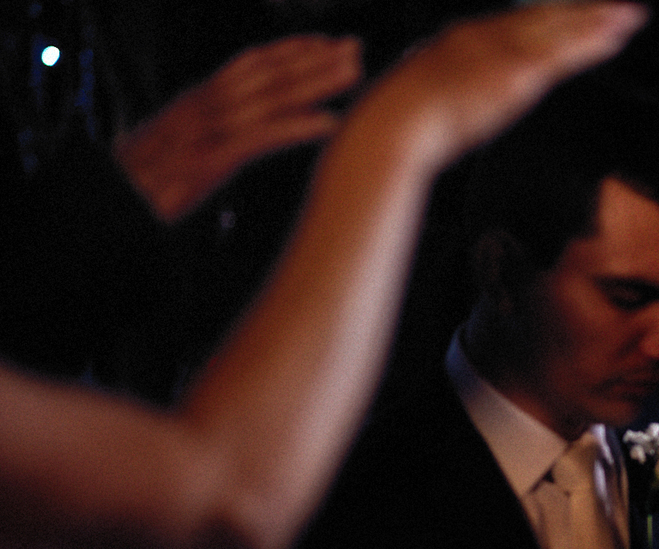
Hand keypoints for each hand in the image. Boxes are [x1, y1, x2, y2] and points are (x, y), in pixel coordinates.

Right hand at [114, 34, 363, 222]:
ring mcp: (208, 131)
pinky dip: (298, 126)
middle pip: (266, 75)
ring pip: (270, 98)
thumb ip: (211, 131)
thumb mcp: (180, 146)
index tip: (324, 41)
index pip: (248, 65)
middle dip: (312, 59)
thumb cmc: (144, 180)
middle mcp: (204, 106)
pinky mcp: (211, 161)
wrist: (109, 200)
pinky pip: (263, 137)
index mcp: (197, 100)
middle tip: (352, 48)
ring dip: (315, 83)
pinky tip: (329, 123)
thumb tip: (243, 126)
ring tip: (351, 74)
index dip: (288, 50)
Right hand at [353, 1, 648, 176]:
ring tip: (630, 15)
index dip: (551, 16)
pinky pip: (564, 52)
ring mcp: (504, 51)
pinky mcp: (518, 72)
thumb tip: (453, 98)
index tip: (573, 11)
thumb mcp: (423, 94)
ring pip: (562, 28)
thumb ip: (448, 90)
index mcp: (464, 38)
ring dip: (600, 20)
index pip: (518, 21)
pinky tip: (615, 37)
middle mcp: (488, 35)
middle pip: (546, 17)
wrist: (398, 123)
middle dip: (584, 11)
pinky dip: (592, 42)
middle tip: (619, 6)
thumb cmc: (401, 119)